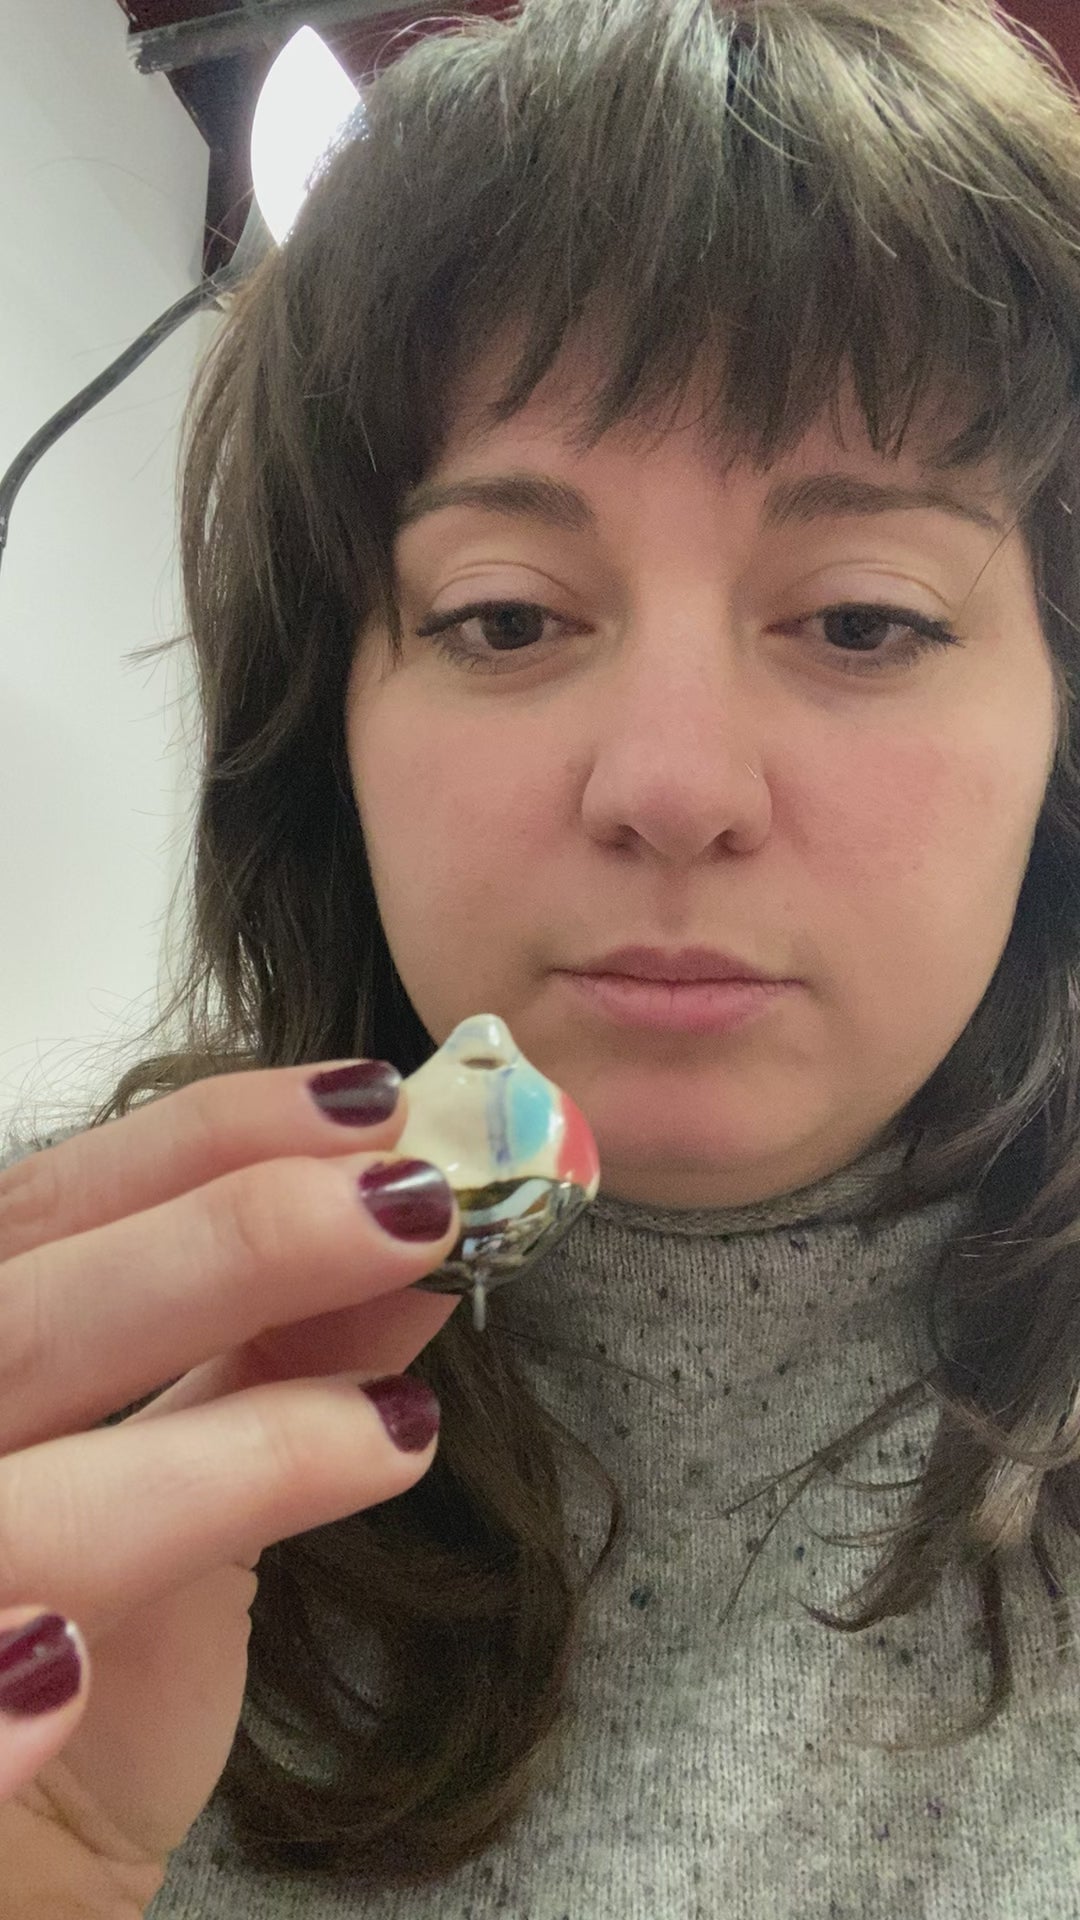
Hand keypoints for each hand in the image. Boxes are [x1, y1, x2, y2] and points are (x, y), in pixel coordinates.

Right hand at [0, 1061, 459, 1913]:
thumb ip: (263, 1360)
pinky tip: (76, 1670)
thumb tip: (412, 1239)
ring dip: (199, 1458)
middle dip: (224, 1247)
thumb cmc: (94, 1651)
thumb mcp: (183, 1484)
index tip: (372, 1105)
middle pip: (20, 1317)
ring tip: (381, 1429)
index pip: (44, 1209)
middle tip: (412, 1207)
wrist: (22, 1868)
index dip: (202, 1140)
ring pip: (5, 1504)